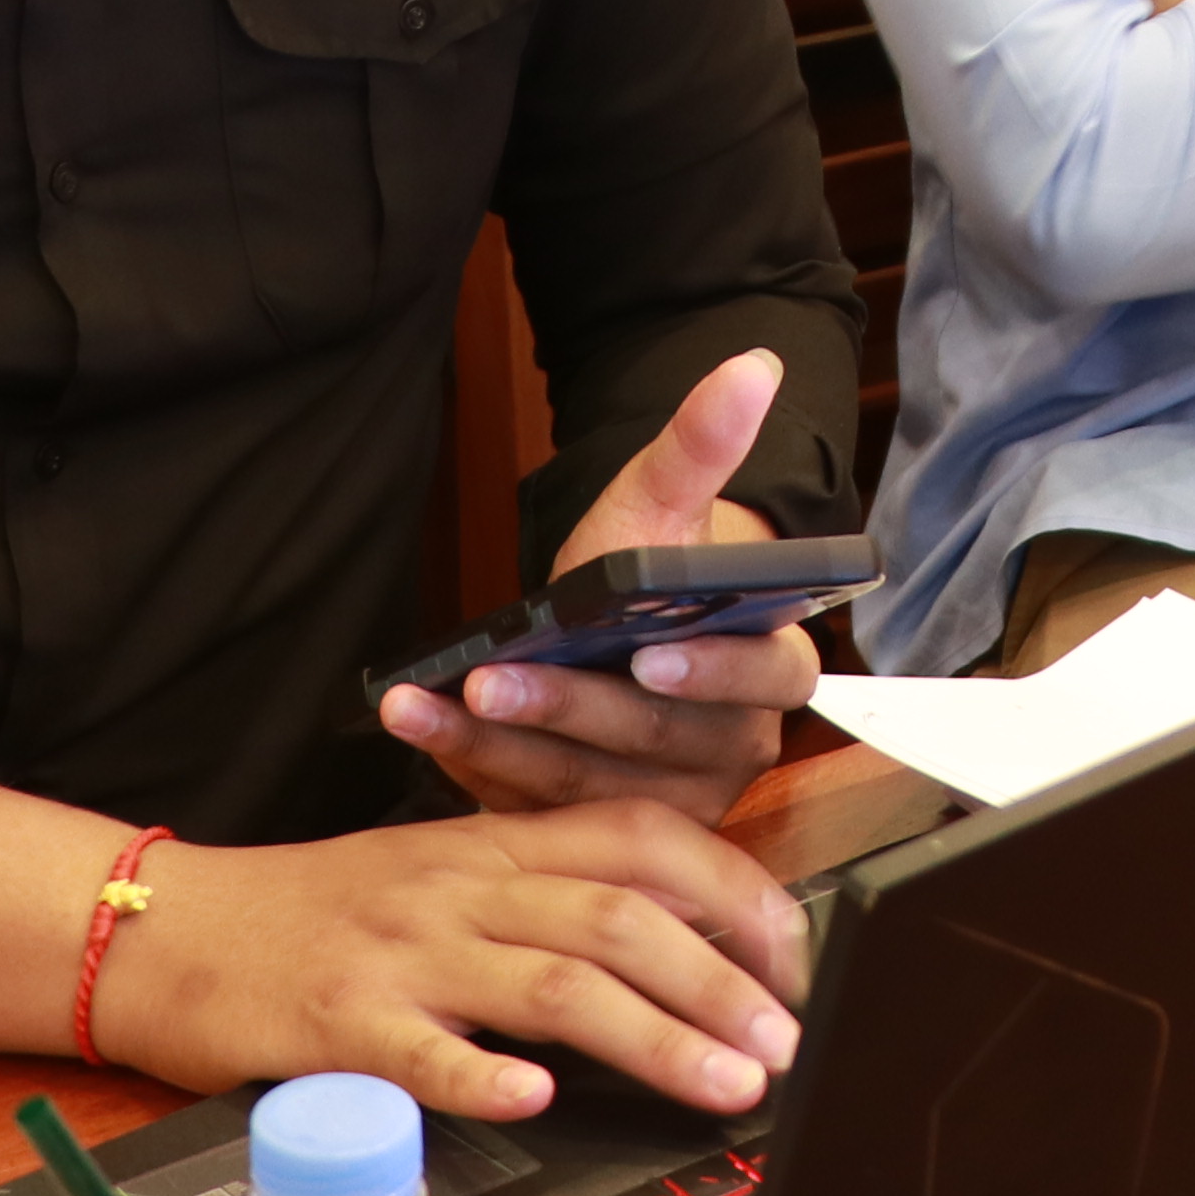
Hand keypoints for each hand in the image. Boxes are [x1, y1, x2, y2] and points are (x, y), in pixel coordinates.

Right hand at [100, 799, 809, 1121]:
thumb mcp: (444, 874)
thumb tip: (677, 941)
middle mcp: (461, 886)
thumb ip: (545, 894)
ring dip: (656, 1036)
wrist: (180, 930)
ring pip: (553, 983)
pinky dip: (485, 1074)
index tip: (792, 959)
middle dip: (720, 985)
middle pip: (619, 920)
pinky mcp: (340, 1022)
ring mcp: (403, 952)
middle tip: (783, 1045)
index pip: (643, 842)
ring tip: (725, 1085)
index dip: (733, 894)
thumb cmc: (323, 912)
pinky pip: (424, 1049)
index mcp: (494, 843)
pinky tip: (538, 1099)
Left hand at [383, 348, 814, 819]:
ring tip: (435, 700)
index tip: (648, 652)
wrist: (603, 630)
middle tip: (497, 680)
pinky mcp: (600, 831)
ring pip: (589, 785)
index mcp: (774, 672)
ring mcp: (670, 801)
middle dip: (569, 708)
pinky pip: (537, 808)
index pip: (761, 679)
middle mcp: (733, 749)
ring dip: (502, 743)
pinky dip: (471, 764)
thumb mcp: (661, 505)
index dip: (708, 672)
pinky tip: (420, 721)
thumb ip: (704, 445)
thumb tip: (754, 364)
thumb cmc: (645, 572)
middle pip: (657, 743)